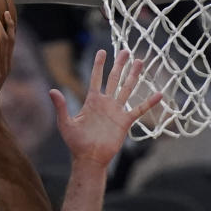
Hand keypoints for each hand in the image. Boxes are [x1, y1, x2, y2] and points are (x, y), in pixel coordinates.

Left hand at [51, 49, 163, 166]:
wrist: (89, 159)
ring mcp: (116, 111)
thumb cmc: (76, 143)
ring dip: (133, 76)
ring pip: (127, 89)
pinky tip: (158, 94)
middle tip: (125, 51)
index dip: (98, 65)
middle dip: (120, 65)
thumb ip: (61, 107)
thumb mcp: (65, 124)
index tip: (102, 51)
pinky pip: (138, 110)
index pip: (96, 78)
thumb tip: (52, 90)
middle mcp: (106, 103)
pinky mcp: (124, 122)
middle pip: (114, 79)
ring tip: (140, 61)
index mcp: (92, 101)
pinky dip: (149, 103)